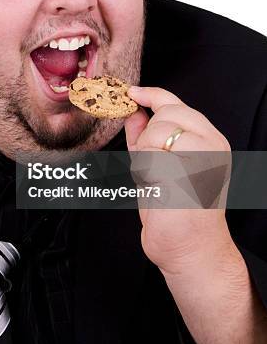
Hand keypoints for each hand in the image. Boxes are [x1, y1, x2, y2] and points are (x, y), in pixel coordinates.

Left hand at [123, 86, 232, 274]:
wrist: (191, 250)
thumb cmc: (176, 212)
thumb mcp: (158, 166)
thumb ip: (146, 138)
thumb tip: (134, 112)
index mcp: (210, 139)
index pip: (177, 104)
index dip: (151, 95)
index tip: (131, 92)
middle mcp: (212, 143)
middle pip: (163, 116)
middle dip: (147, 140)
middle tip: (152, 168)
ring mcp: (203, 155)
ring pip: (156, 132)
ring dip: (146, 157)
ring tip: (158, 180)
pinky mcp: (189, 169)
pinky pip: (150, 155)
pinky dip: (146, 172)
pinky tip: (159, 189)